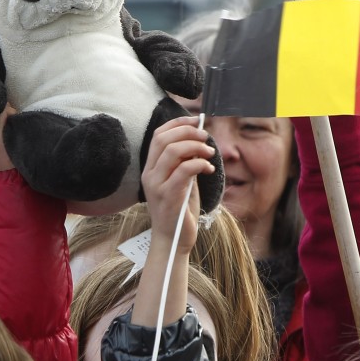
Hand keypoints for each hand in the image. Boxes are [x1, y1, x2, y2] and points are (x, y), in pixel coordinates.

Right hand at [141, 115, 215, 252]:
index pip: (158, 135)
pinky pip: (184, 171)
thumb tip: (199, 140)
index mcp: (150, 168)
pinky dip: (200, 164)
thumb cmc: (180, 210)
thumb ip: (186, 162)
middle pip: (164, 139)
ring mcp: (156, 186)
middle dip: (188, 132)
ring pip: (174, 152)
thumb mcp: (182, 181)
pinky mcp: (168, 197)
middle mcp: (149, 174)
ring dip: (196, 147)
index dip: (177, 123)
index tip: (196, 120)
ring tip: (210, 153)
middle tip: (206, 138)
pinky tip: (208, 169)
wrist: (173, 239)